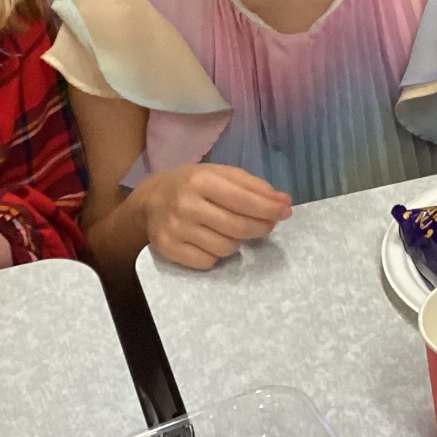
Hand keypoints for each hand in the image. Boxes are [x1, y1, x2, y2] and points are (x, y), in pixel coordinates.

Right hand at [137, 164, 290, 269]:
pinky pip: (208, 262)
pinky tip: (210, 240)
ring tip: (229, 229)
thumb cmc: (192, 185)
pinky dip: (216, 255)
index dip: (269, 208)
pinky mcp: (169, 250)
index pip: (243, 200)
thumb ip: (253, 186)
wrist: (150, 201)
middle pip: (238, 227)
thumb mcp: (220, 174)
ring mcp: (175, 229)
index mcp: (201, 180)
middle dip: (260, 228)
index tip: (286, 211)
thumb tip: (283, 202)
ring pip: (225, 248)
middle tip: (268, 225)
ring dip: (236, 241)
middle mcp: (186, 205)